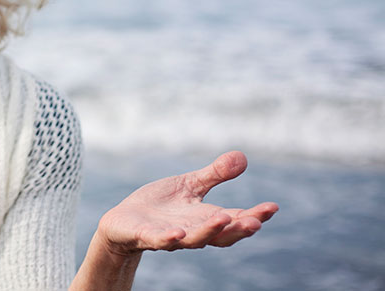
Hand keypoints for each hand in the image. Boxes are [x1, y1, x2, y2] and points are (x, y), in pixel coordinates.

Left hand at [97, 151, 278, 255]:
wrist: (124, 221)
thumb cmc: (160, 206)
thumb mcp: (189, 185)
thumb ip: (215, 175)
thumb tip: (243, 156)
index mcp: (205, 219)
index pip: (235, 220)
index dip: (254, 216)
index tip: (272, 207)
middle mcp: (193, 231)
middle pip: (221, 235)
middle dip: (238, 229)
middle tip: (256, 221)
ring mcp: (171, 236)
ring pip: (194, 239)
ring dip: (209, 231)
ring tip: (224, 219)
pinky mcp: (146, 236)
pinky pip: (160, 241)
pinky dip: (170, 238)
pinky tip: (178, 233)